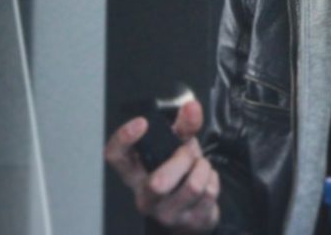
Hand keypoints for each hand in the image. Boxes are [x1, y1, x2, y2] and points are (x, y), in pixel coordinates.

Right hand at [105, 99, 219, 231]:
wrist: (194, 207)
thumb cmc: (179, 172)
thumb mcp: (179, 144)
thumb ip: (185, 124)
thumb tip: (191, 108)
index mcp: (136, 173)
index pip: (116, 157)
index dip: (124, 139)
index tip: (142, 122)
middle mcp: (145, 197)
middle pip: (158, 183)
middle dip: (182, 159)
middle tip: (187, 153)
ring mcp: (167, 214)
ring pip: (192, 186)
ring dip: (203, 167)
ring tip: (199, 166)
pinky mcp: (190, 223)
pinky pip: (209, 192)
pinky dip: (213, 179)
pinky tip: (206, 181)